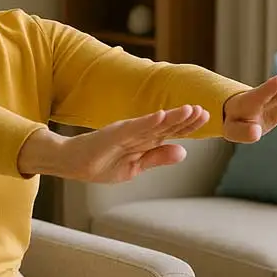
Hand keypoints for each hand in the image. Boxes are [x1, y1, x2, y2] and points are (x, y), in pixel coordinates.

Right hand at [17, 105, 209, 182]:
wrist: (70, 163)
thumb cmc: (100, 164)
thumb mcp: (134, 167)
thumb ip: (157, 158)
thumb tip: (183, 152)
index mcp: (142, 141)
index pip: (169, 132)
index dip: (187, 126)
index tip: (206, 118)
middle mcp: (136, 133)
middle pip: (164, 125)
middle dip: (185, 119)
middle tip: (205, 110)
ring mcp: (124, 133)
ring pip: (152, 124)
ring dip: (171, 117)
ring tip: (189, 110)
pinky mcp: (112, 135)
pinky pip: (132, 128)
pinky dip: (146, 122)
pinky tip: (159, 115)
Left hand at [222, 66, 276, 142]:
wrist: (242, 118)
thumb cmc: (236, 124)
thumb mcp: (233, 131)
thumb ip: (244, 133)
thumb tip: (256, 132)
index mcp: (245, 105)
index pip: (258, 96)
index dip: (269, 89)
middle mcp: (260, 100)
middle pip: (272, 92)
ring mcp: (272, 101)